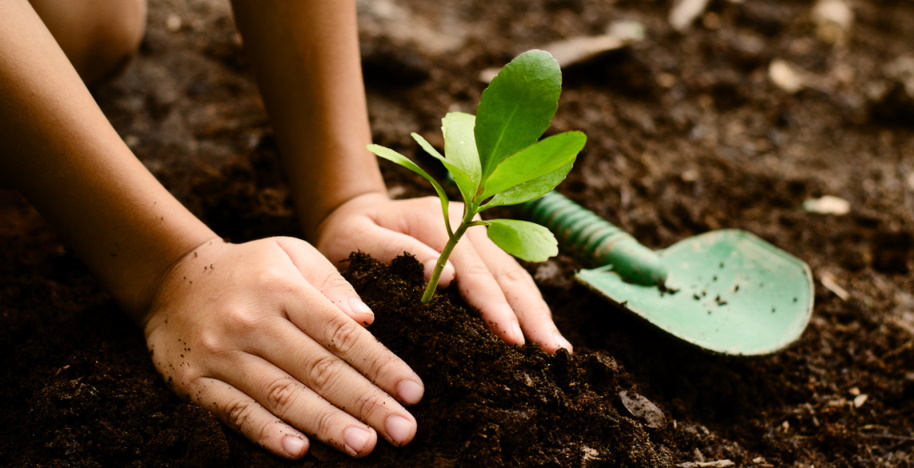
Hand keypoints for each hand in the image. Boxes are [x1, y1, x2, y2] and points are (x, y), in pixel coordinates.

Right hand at [141, 237, 423, 458]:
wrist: (170, 278)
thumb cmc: (249, 269)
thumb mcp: (292, 254)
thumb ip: (332, 284)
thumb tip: (367, 321)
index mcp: (283, 289)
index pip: (341, 334)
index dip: (381, 365)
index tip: (414, 392)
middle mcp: (253, 321)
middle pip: (318, 369)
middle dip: (366, 402)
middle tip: (403, 431)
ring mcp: (221, 353)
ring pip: (282, 395)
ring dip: (326, 424)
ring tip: (364, 445)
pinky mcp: (194, 381)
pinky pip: (234, 412)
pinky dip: (266, 433)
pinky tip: (298, 450)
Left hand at [316, 193, 572, 352]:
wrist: (354, 214)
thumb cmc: (347, 235)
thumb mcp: (354, 240)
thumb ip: (394, 252)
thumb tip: (446, 277)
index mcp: (435, 219)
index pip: (473, 269)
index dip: (495, 305)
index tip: (512, 338)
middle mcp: (467, 221)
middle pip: (505, 272)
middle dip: (530, 314)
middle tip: (551, 352)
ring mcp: (480, 232)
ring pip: (516, 275)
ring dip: (537, 312)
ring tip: (557, 349)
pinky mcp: (484, 247)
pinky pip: (511, 278)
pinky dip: (528, 306)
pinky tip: (543, 332)